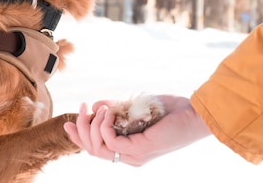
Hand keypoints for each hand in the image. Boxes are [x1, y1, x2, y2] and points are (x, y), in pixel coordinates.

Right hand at [63, 95, 210, 165]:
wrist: (194, 115)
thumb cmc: (170, 111)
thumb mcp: (136, 108)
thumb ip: (117, 109)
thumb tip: (96, 106)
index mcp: (129, 151)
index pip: (96, 150)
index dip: (79, 137)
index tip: (67, 121)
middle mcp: (130, 157)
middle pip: (93, 150)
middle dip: (81, 128)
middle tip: (81, 107)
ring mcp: (134, 155)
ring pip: (98, 148)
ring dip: (92, 125)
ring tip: (99, 107)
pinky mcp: (139, 149)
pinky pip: (110, 140)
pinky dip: (104, 124)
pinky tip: (109, 111)